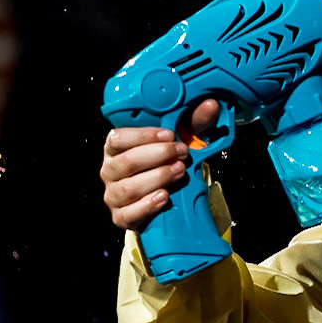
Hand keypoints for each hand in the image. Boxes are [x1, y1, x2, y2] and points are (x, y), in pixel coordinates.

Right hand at [100, 98, 221, 229]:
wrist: (165, 196)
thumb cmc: (165, 163)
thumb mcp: (178, 141)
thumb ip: (192, 123)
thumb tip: (211, 105)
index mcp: (116, 148)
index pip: (117, 138)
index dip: (143, 136)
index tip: (170, 135)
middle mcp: (110, 170)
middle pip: (126, 162)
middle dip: (158, 156)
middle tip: (182, 153)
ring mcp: (113, 195)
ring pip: (128, 188)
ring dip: (157, 178)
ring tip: (179, 172)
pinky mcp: (121, 216)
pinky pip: (128, 213)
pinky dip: (147, 206)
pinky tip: (164, 197)